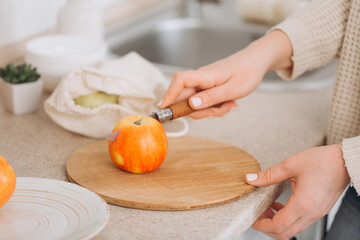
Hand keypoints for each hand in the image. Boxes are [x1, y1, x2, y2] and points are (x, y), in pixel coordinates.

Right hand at [159, 30, 292, 118]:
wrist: (257, 61)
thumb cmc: (248, 72)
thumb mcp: (232, 89)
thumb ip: (211, 98)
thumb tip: (190, 105)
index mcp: (205, 75)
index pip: (180, 80)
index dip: (169, 94)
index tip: (163, 108)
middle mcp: (201, 78)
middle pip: (187, 98)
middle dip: (202, 111)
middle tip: (221, 110)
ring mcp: (204, 83)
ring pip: (197, 103)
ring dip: (212, 109)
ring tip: (230, 104)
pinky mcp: (209, 87)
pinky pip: (206, 101)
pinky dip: (216, 106)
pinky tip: (229, 102)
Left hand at [246, 144, 349, 239]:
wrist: (344, 161)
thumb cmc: (322, 161)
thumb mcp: (290, 165)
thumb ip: (268, 175)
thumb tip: (250, 179)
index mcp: (303, 204)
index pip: (278, 226)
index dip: (261, 225)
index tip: (252, 218)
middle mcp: (311, 213)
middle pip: (284, 233)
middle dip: (266, 227)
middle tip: (257, 215)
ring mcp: (316, 214)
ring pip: (292, 229)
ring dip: (277, 223)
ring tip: (265, 210)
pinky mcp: (319, 210)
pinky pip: (300, 222)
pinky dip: (287, 219)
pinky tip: (279, 206)